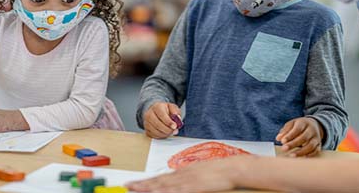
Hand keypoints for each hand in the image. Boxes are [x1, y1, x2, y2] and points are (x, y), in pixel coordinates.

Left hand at [127, 155, 251, 192]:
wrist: (231, 168)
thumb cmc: (218, 172)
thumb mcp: (200, 173)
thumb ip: (188, 178)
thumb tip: (176, 182)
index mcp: (182, 172)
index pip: (160, 178)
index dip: (146, 182)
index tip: (134, 183)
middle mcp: (181, 174)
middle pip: (158, 181)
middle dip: (142, 185)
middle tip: (127, 186)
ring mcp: (187, 180)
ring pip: (164, 186)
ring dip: (149, 188)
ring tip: (135, 189)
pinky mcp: (194, 186)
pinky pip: (177, 191)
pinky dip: (166, 192)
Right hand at [143, 102, 181, 138]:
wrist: (156, 111)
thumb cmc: (165, 110)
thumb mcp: (172, 107)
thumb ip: (176, 112)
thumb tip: (178, 119)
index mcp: (157, 107)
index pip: (162, 115)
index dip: (168, 122)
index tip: (175, 126)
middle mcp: (149, 114)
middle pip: (157, 124)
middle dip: (168, 129)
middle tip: (174, 131)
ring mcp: (146, 122)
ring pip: (155, 131)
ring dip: (165, 134)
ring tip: (171, 132)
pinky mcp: (146, 129)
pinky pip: (153, 136)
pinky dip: (161, 136)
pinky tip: (165, 133)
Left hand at [276, 117, 323, 156]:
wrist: (314, 125)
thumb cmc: (299, 126)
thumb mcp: (291, 124)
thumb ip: (285, 131)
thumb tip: (278, 138)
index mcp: (304, 123)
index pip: (297, 129)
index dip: (290, 136)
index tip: (282, 141)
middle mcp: (312, 130)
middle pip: (304, 137)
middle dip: (293, 144)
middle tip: (284, 149)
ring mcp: (316, 138)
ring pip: (311, 145)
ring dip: (301, 152)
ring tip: (291, 155)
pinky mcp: (319, 145)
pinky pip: (316, 151)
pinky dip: (310, 155)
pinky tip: (302, 158)